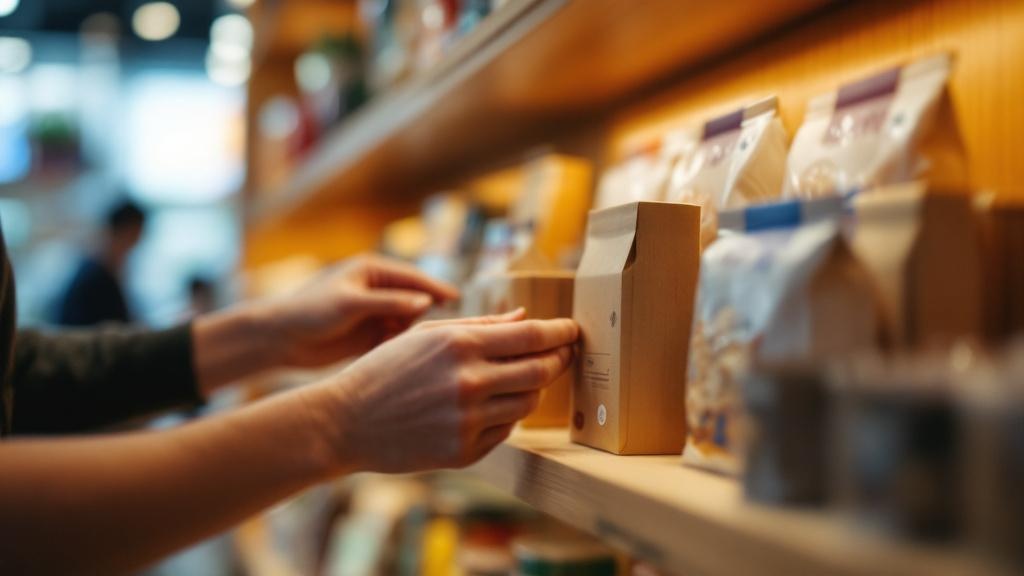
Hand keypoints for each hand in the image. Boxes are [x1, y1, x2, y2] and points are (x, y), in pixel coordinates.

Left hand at [258, 255, 458, 367]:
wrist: (279, 339)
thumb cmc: (309, 311)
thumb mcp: (351, 304)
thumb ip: (389, 303)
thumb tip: (426, 303)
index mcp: (371, 271)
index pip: (412, 277)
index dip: (435, 288)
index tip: (456, 299)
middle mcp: (376, 290)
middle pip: (414, 300)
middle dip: (426, 315)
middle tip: (440, 332)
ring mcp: (374, 313)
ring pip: (407, 322)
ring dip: (412, 333)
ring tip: (414, 346)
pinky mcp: (369, 335)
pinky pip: (395, 339)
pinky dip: (400, 346)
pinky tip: (401, 357)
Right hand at [313, 309, 577, 473]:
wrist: (345, 422)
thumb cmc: (384, 370)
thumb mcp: (426, 335)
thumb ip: (480, 326)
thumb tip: (525, 317)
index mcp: (460, 346)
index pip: (532, 337)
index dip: (561, 333)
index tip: (573, 330)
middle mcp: (469, 383)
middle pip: (541, 371)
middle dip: (560, 360)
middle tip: (566, 353)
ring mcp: (468, 421)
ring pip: (528, 403)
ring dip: (533, 389)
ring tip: (524, 377)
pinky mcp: (464, 452)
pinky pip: (506, 431)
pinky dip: (506, 416)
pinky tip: (490, 406)